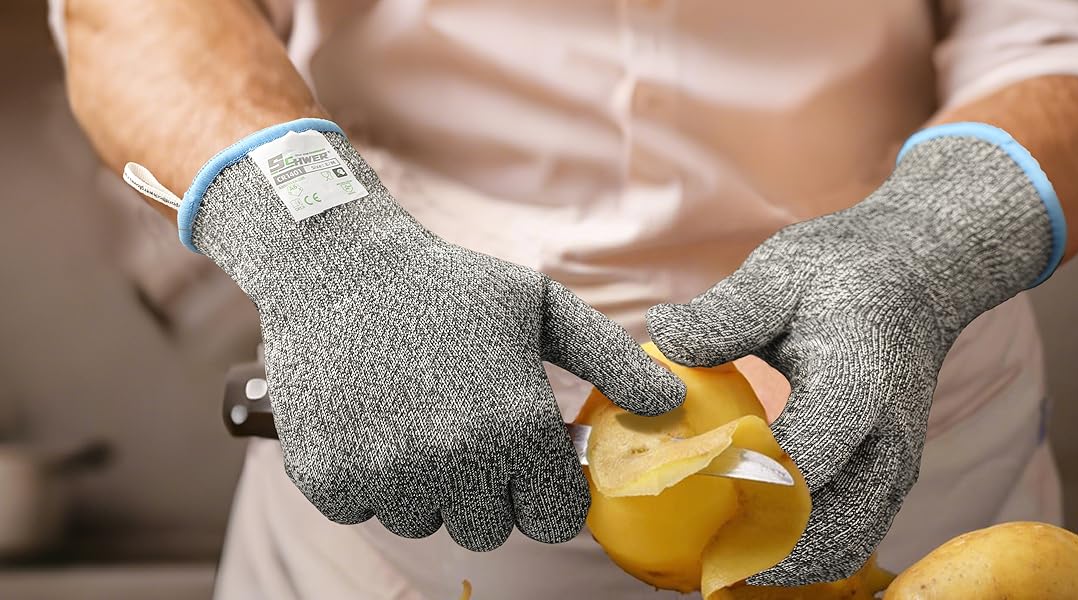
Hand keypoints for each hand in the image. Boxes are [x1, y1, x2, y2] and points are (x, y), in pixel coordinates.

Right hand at [180, 119, 684, 549]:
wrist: (337, 265)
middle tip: (465, 434)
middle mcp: (455, 460)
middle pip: (488, 530)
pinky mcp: (327, 478)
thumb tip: (670, 402)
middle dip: (485, 493)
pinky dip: (365, 480)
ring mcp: (387, 474)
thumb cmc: (451, 286)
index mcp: (516, 425)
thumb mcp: (544, 307)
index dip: (545, 495)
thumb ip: (612, 361)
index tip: (529, 465)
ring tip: (414, 418)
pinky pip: (363, 511)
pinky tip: (371, 421)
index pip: (553, 521)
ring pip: (424, 522)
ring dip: (424, 487)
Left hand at [647, 123, 1063, 583]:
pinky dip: (804, 553)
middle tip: (698, 561)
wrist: (918, 275)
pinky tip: (749, 542)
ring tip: (719, 560)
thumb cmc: (844, 271)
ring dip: (786, 564)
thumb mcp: (781, 272)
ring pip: (846, 547)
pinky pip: (851, 537)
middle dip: (764, 555)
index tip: (691, 491)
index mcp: (858, 389)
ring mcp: (894, 468)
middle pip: (834, 531)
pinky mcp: (888, 480)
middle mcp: (887, 442)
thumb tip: (661, 335)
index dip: (749, 488)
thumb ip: (726, 313)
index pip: (808, 463)